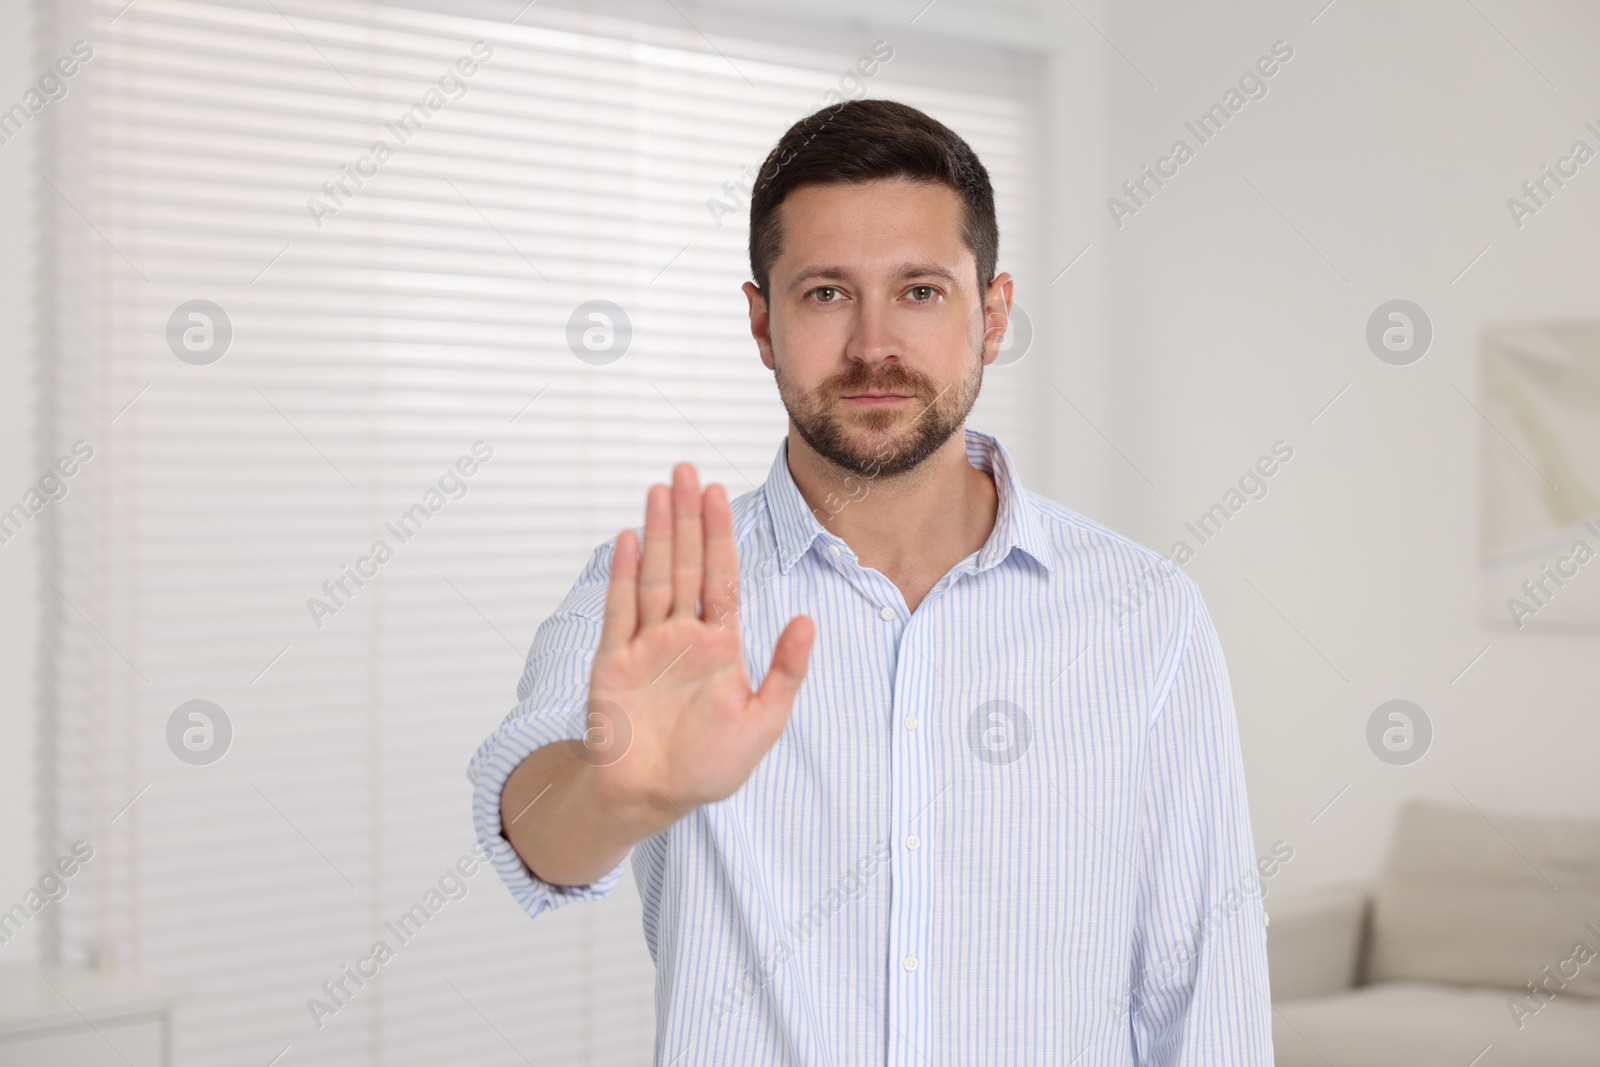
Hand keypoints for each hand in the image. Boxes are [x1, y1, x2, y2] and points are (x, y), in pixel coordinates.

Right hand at [583, 463, 814, 818]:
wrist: (653, 797)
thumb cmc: (710, 766)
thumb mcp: (763, 721)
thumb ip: (785, 671)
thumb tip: (807, 621)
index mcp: (720, 645)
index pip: (721, 577)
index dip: (721, 535)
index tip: (719, 494)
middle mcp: (682, 636)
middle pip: (687, 564)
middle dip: (689, 517)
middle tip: (687, 469)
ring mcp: (647, 644)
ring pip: (655, 576)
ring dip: (659, 533)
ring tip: (660, 490)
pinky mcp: (615, 661)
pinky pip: (621, 610)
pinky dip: (625, 575)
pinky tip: (631, 538)